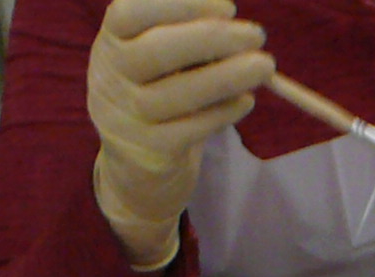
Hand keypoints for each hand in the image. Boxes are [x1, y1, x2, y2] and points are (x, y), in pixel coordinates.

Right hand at [89, 0, 271, 268]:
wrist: (137, 162)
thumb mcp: (159, 51)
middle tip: (257, 35)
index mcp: (111, 40)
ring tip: (264, 66)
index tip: (228, 8)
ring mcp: (126, 117)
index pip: (129, 12)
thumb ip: (186, 29)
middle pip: (155, 51)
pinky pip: (189, 129)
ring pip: (176, 94)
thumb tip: (227, 14)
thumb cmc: (157, 89)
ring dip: (225, 76)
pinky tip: (246, 100)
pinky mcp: (149, 152)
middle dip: (211, 38)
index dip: (179, 4)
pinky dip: (223, 112)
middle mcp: (110, 76)